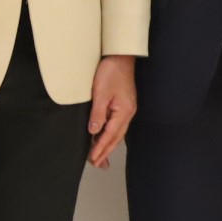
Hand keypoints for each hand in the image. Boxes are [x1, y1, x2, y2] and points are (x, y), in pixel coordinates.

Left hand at [87, 54, 137, 168]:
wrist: (121, 56)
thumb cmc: (111, 72)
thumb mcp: (101, 93)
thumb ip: (98, 114)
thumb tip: (94, 132)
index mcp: (124, 112)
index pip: (110, 135)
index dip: (101, 148)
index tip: (93, 159)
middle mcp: (128, 113)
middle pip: (116, 137)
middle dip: (106, 151)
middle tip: (97, 164)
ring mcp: (128, 109)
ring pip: (118, 132)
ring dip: (109, 145)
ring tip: (101, 157)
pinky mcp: (125, 104)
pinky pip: (117, 125)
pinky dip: (111, 134)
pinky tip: (107, 137)